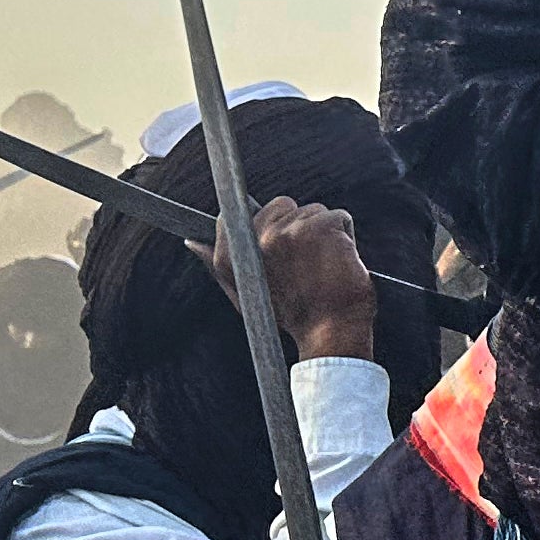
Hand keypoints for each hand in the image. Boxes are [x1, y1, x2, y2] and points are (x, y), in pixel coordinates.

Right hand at [194, 196, 376, 361]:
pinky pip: (338, 217)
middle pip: (281, 205)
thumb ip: (219, 266)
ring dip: (325, 234)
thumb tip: (192, 242)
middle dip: (297, 225)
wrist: (331, 334)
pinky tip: (342, 261)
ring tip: (325, 266)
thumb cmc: (292, 317)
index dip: (263, 222)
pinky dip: (346, 236)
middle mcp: (253, 239)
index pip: (235, 213)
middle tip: (306, 261)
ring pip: (313, 212)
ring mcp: (286, 231)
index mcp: (229, 256)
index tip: (278, 242)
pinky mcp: (319, 228)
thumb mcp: (247, 295)